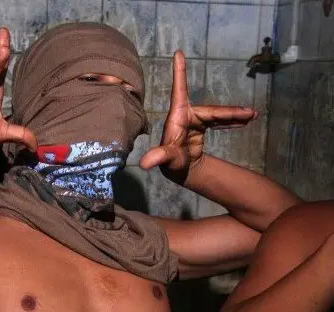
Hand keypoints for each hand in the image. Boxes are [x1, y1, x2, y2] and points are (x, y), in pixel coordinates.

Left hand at [140, 51, 256, 182]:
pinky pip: (219, 121)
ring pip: (217, 115)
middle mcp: (186, 115)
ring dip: (235, 115)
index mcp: (177, 117)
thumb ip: (158, 157)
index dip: (179, 72)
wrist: (178, 171)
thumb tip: (144, 163)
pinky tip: (246, 121)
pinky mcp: (201, 127)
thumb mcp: (166, 159)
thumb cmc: (170, 163)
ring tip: (253, 115)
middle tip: (250, 114)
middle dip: (231, 112)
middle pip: (211, 110)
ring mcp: (194, 120)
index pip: (179, 91)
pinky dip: (232, 121)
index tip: (177, 53)